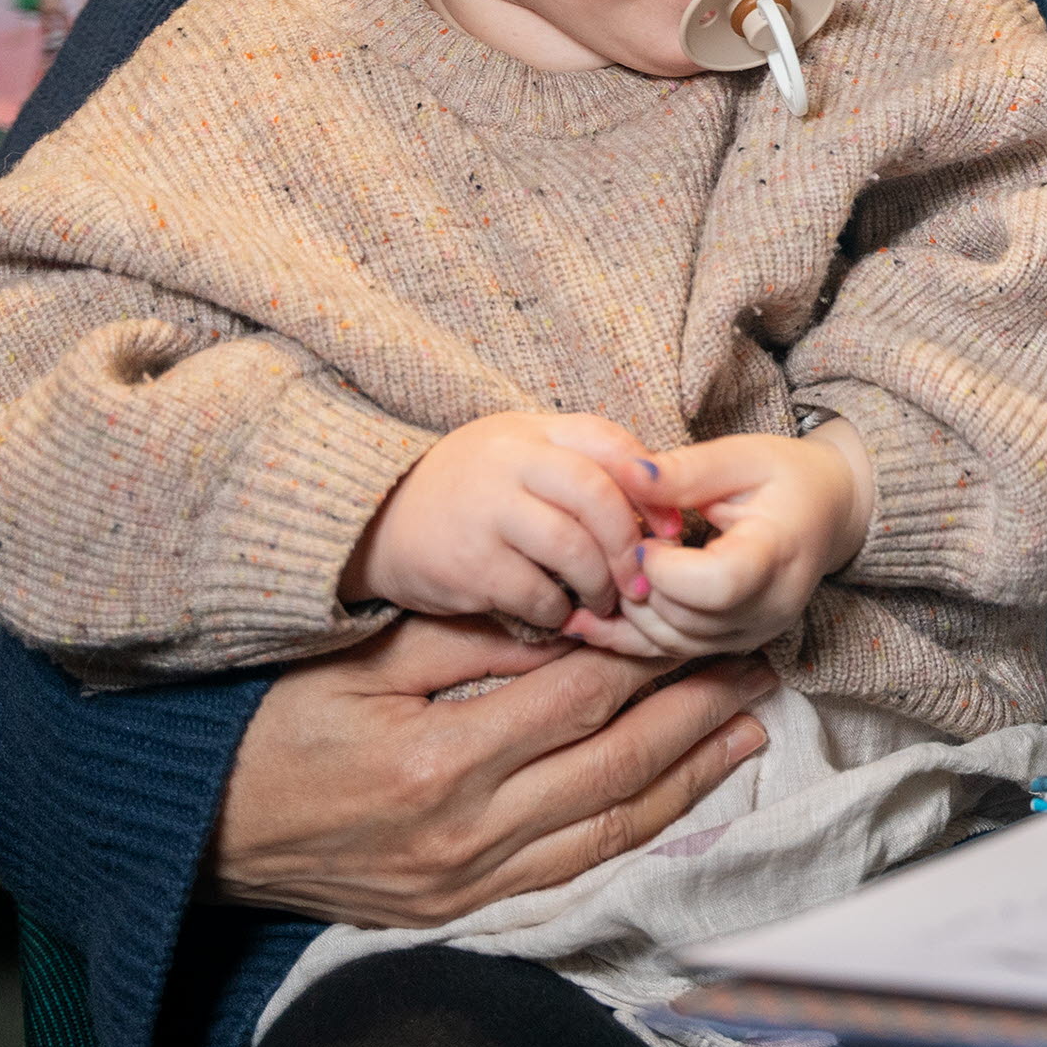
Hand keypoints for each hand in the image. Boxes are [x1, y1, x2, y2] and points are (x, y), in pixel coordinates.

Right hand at [205, 615, 772, 924]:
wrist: (194, 838)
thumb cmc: (266, 731)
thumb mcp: (355, 663)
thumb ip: (464, 637)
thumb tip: (571, 618)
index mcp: (438, 762)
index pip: (579, 698)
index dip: (653, 657)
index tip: (704, 618)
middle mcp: (466, 834)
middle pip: (616, 765)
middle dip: (697, 711)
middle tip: (759, 664)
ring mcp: (468, 884)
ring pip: (610, 827)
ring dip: (690, 776)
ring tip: (749, 727)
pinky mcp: (462, 912)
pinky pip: (574, 870)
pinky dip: (638, 830)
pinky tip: (682, 795)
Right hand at [340, 410, 656, 630]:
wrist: (376, 522)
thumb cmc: (471, 492)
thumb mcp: (521, 455)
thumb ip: (583, 465)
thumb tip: (663, 506)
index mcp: (530, 431)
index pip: (609, 442)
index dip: (651, 488)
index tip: (670, 528)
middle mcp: (508, 462)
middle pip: (597, 495)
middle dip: (630, 544)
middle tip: (642, 579)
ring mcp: (485, 511)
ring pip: (572, 547)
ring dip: (600, 584)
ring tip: (602, 602)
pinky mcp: (466, 564)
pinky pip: (535, 591)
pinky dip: (558, 610)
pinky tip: (558, 615)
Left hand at [568, 429, 868, 661]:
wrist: (825, 513)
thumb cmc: (785, 478)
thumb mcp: (740, 458)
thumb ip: (684, 471)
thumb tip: (623, 473)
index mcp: (778, 554)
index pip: (716, 585)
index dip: (664, 568)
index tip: (644, 537)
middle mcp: (769, 608)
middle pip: (682, 617)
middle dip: (638, 583)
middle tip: (622, 545)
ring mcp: (752, 634)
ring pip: (668, 642)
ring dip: (629, 608)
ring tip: (615, 567)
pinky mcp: (731, 645)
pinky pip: (668, 654)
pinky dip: (625, 636)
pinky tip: (586, 619)